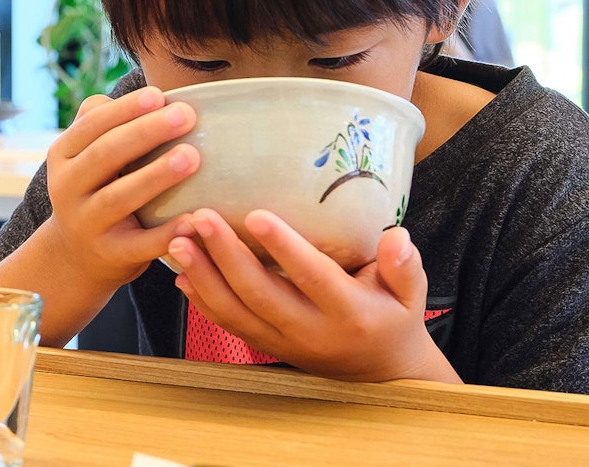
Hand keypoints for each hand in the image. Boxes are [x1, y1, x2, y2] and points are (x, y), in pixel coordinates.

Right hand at [42, 86, 201, 290]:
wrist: (74, 257)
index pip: (92, 126)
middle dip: (145, 133)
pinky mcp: (110, 255)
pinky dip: (167, 234)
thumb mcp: (84, 156)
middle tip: (186, 115)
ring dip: (155, 176)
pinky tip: (194, 219)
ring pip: (119, 198)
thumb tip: (149, 93)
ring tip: (191, 157)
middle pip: (105, 156)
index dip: (125, 109)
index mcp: (64, 155)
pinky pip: (141, 245)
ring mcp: (87, 224)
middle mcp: (68, 188)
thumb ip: (105, 123)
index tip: (159, 95)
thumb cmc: (95, 189)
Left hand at [167, 209, 459, 382]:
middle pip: (260, 294)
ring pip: (235, 312)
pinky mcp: (264, 346)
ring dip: (202, 276)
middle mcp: (310, 331)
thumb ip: (404, 266)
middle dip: (226, 255)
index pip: (312, 277)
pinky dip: (201, 300)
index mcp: (349, 312)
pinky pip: (227, 325)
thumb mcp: (410, 295)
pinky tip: (180, 272)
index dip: (284, 248)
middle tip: (201, 218)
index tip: (256, 215)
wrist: (379, 374)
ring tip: (179, 240)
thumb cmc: (392, 318)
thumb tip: (396, 237)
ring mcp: (282, 342)